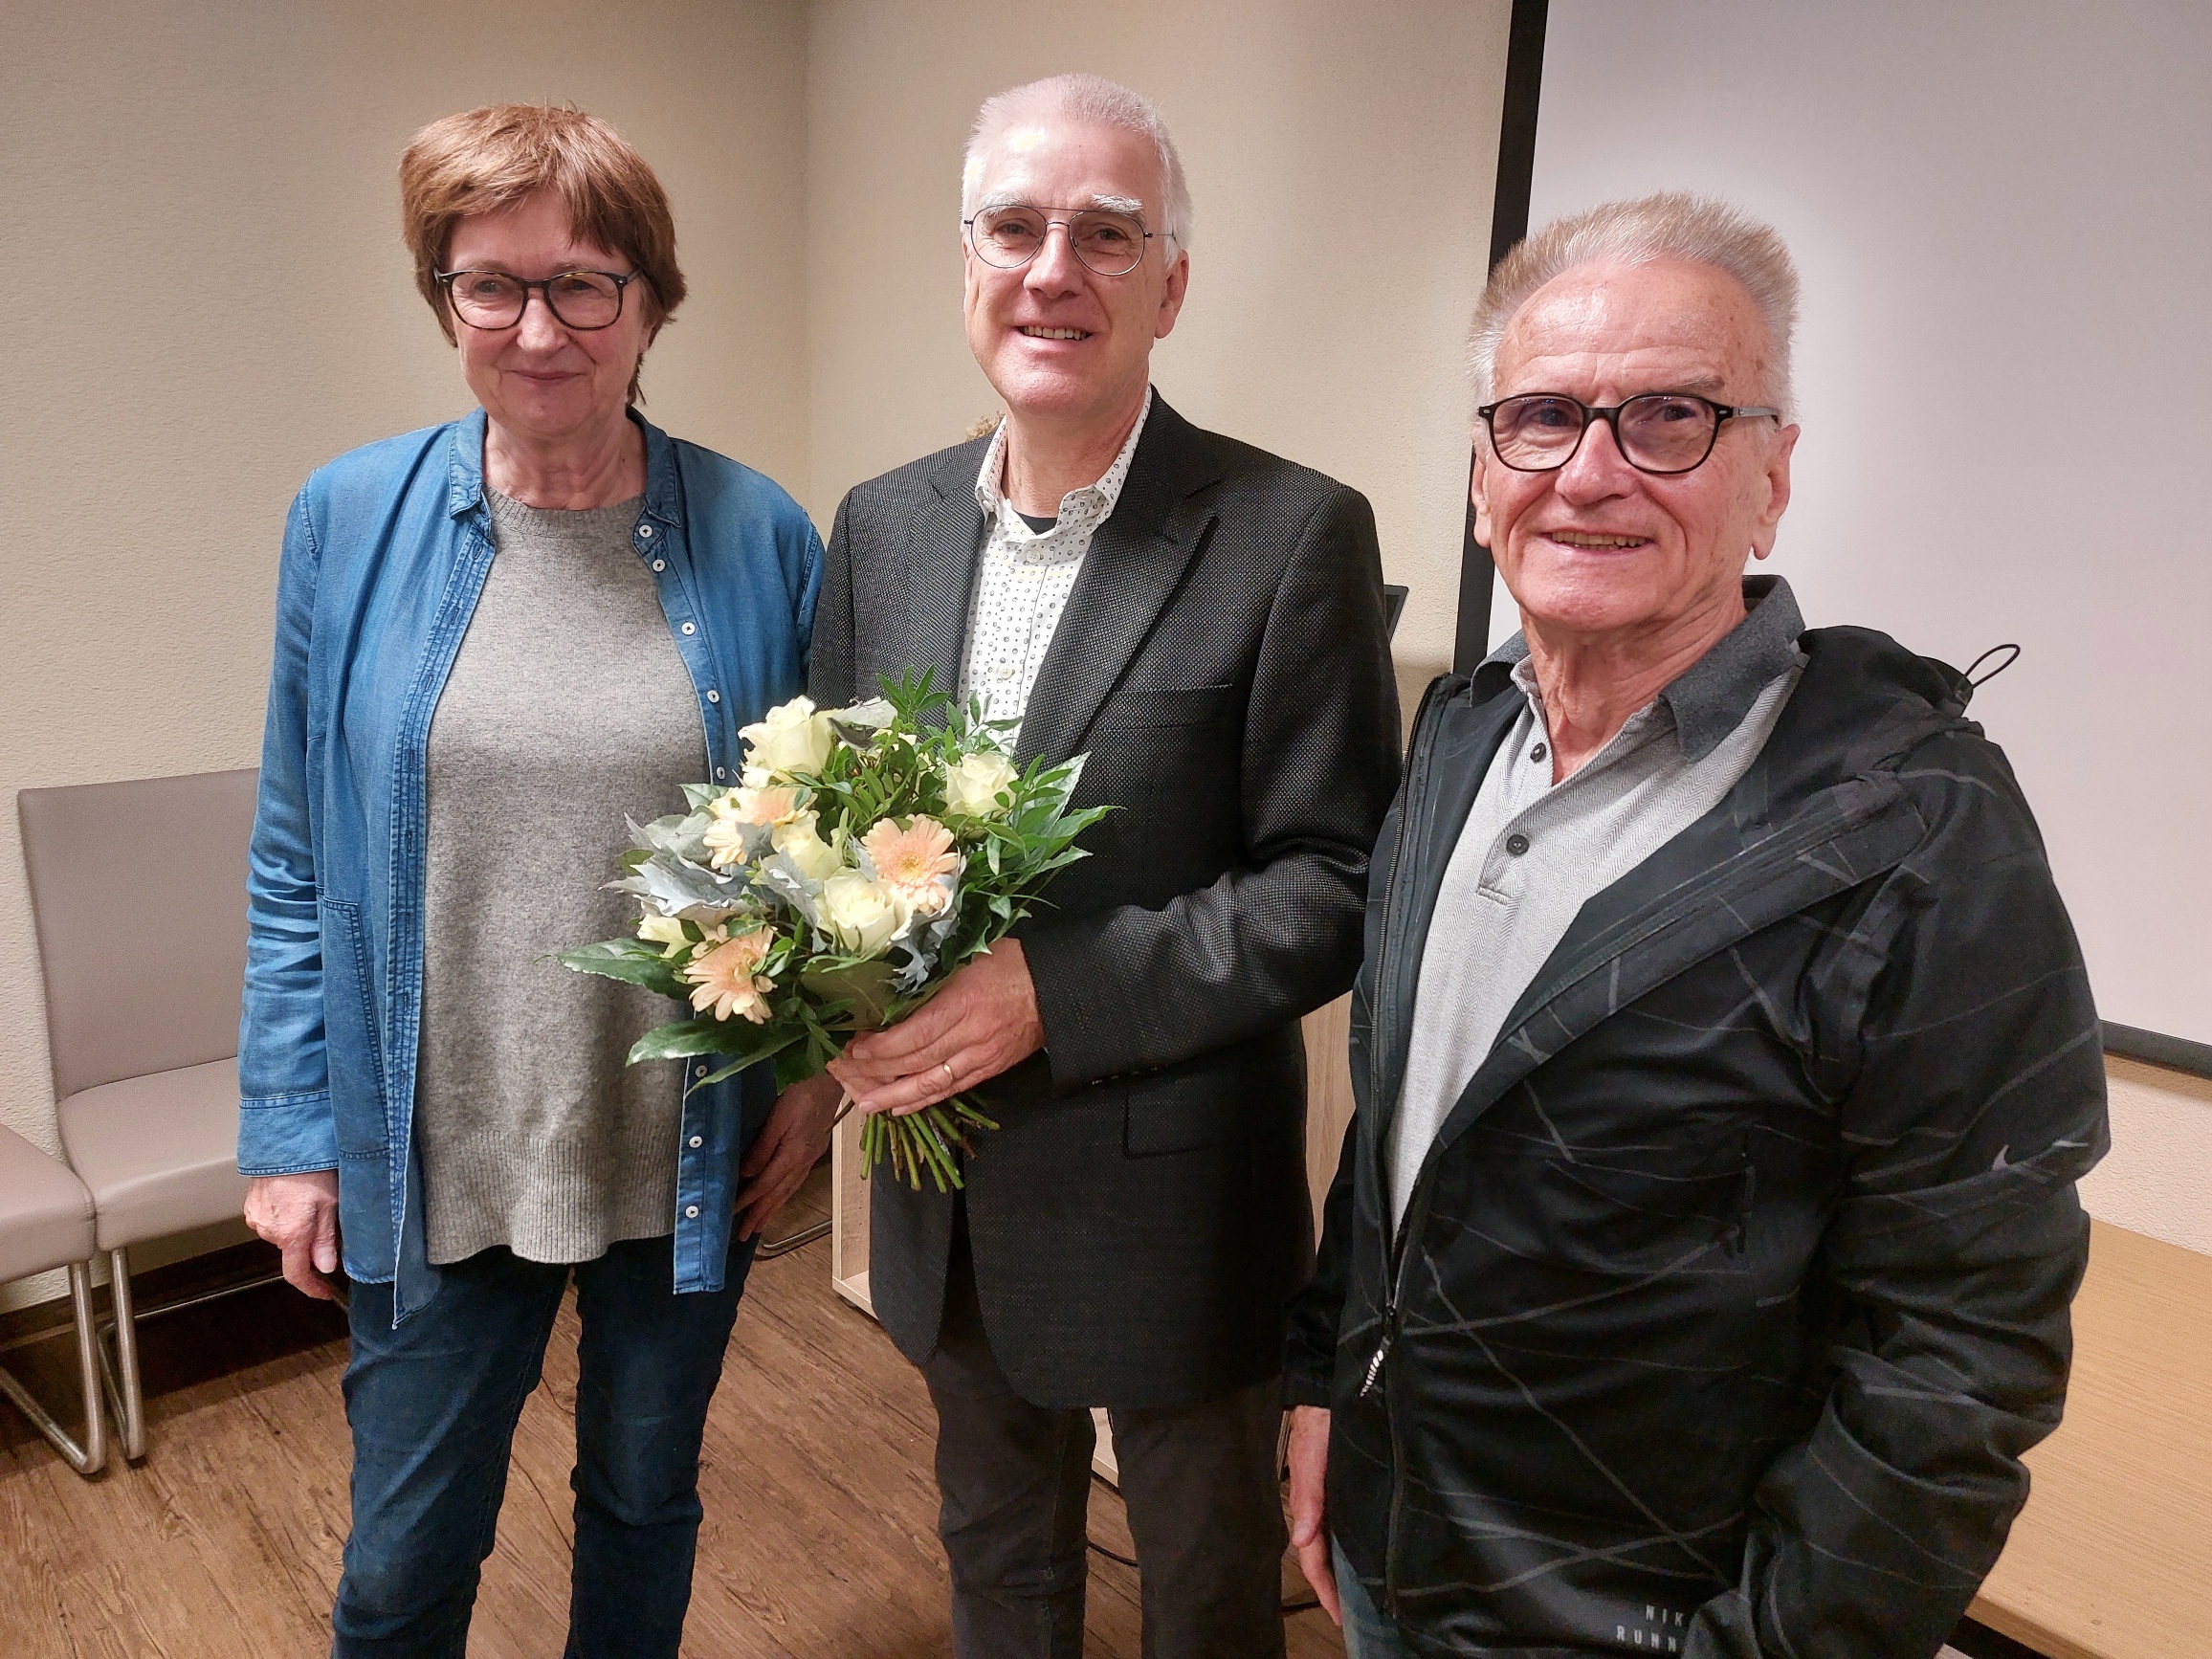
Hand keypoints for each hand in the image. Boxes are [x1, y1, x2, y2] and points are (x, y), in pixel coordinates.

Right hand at [244, 1171, 341, 1300]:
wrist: (286, 1143)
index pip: (297, 1273)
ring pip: (282, 1235)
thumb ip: (326, 1239)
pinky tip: (294, 1197)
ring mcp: (257, 1218)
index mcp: (291, 1233)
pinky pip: (270, 1221)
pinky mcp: (251, 1207)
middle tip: (328, 1219)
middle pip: (293, 1251)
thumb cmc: (312, 1169)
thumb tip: (327, 1267)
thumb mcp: (331, 1204)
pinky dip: (284, 1215)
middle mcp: (269, 1230)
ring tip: (310, 1200)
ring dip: (296, 1227)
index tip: (324, 1292)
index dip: (312, 1287)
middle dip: (310, 1243)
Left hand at [734, 1072, 844, 1239]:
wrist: (832, 1082)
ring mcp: (809, 1158)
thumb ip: (763, 1146)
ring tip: (759, 1226)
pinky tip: (779, 1199)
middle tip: (744, 1234)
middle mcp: (802, 1162)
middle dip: (759, 1215)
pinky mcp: (812, 1152)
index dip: (747, 1200)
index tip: (731, 1214)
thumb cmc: (803, 1094)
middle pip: (777, 1194)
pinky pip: (795, 1182)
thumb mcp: (779, 1116)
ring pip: (787, 1190)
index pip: (765, 1183)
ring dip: (772, 1210)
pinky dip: (784, 1195)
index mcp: (793, 1154)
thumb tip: (746, 1173)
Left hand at [828, 939, 1042, 1116]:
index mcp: (963, 1002)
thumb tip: (890, 990)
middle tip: (847, 1073)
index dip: (881, 1047)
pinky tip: (900, 1107)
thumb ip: (933, 977)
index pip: (914, 1034)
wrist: (1057, 987)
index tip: (855, 1048)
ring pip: (932, 1082)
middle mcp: (971, 1034)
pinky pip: (952, 1089)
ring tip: (865, 1104)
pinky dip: (924, 1100)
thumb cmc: (1011, 963)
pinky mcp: (991, 1068)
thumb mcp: (967, 958)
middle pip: (917, 1061)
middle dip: (878, 1071)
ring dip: (895, 1096)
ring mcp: (982, 1056)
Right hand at [1287, 1404, 1340, 1625]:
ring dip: (1344, 1571)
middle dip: (1335, 1588)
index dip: (1325, 1590)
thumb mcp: (1311, 1461)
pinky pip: (1346, 1528)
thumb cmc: (1317, 1426)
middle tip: (1355, 1616)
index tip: (1340, 1616)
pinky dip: (1353, 1547)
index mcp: (1308, 1507)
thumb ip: (1308, 1499)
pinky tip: (1367, 1554)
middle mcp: (1320, 1509)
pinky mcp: (1345, 1489)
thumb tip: (1301, 1538)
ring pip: (1336, 1546)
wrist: (1326, 1395)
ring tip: (1362, 1595)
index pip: (1313, 1560)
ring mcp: (1332, 1501)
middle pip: (1324, 1559)